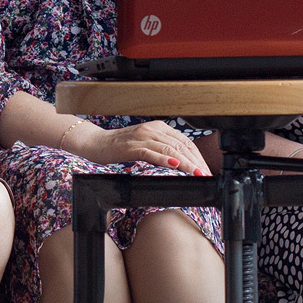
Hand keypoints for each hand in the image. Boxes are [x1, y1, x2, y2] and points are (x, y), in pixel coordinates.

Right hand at [75, 120, 211, 176]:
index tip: (206, 169)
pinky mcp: (131, 147)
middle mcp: (152, 129)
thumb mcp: (147, 145)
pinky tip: (175, 165)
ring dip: (186, 163)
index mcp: (158, 127)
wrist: (97, 143)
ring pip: (169, 149)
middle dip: (196, 161)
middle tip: (206, 174)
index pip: (185, 141)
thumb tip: (183, 163)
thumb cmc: (121, 146)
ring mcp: (142, 137)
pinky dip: (165, 159)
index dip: (198, 156)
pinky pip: (151, 152)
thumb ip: (163, 149)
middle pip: (181, 145)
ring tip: (197, 173)